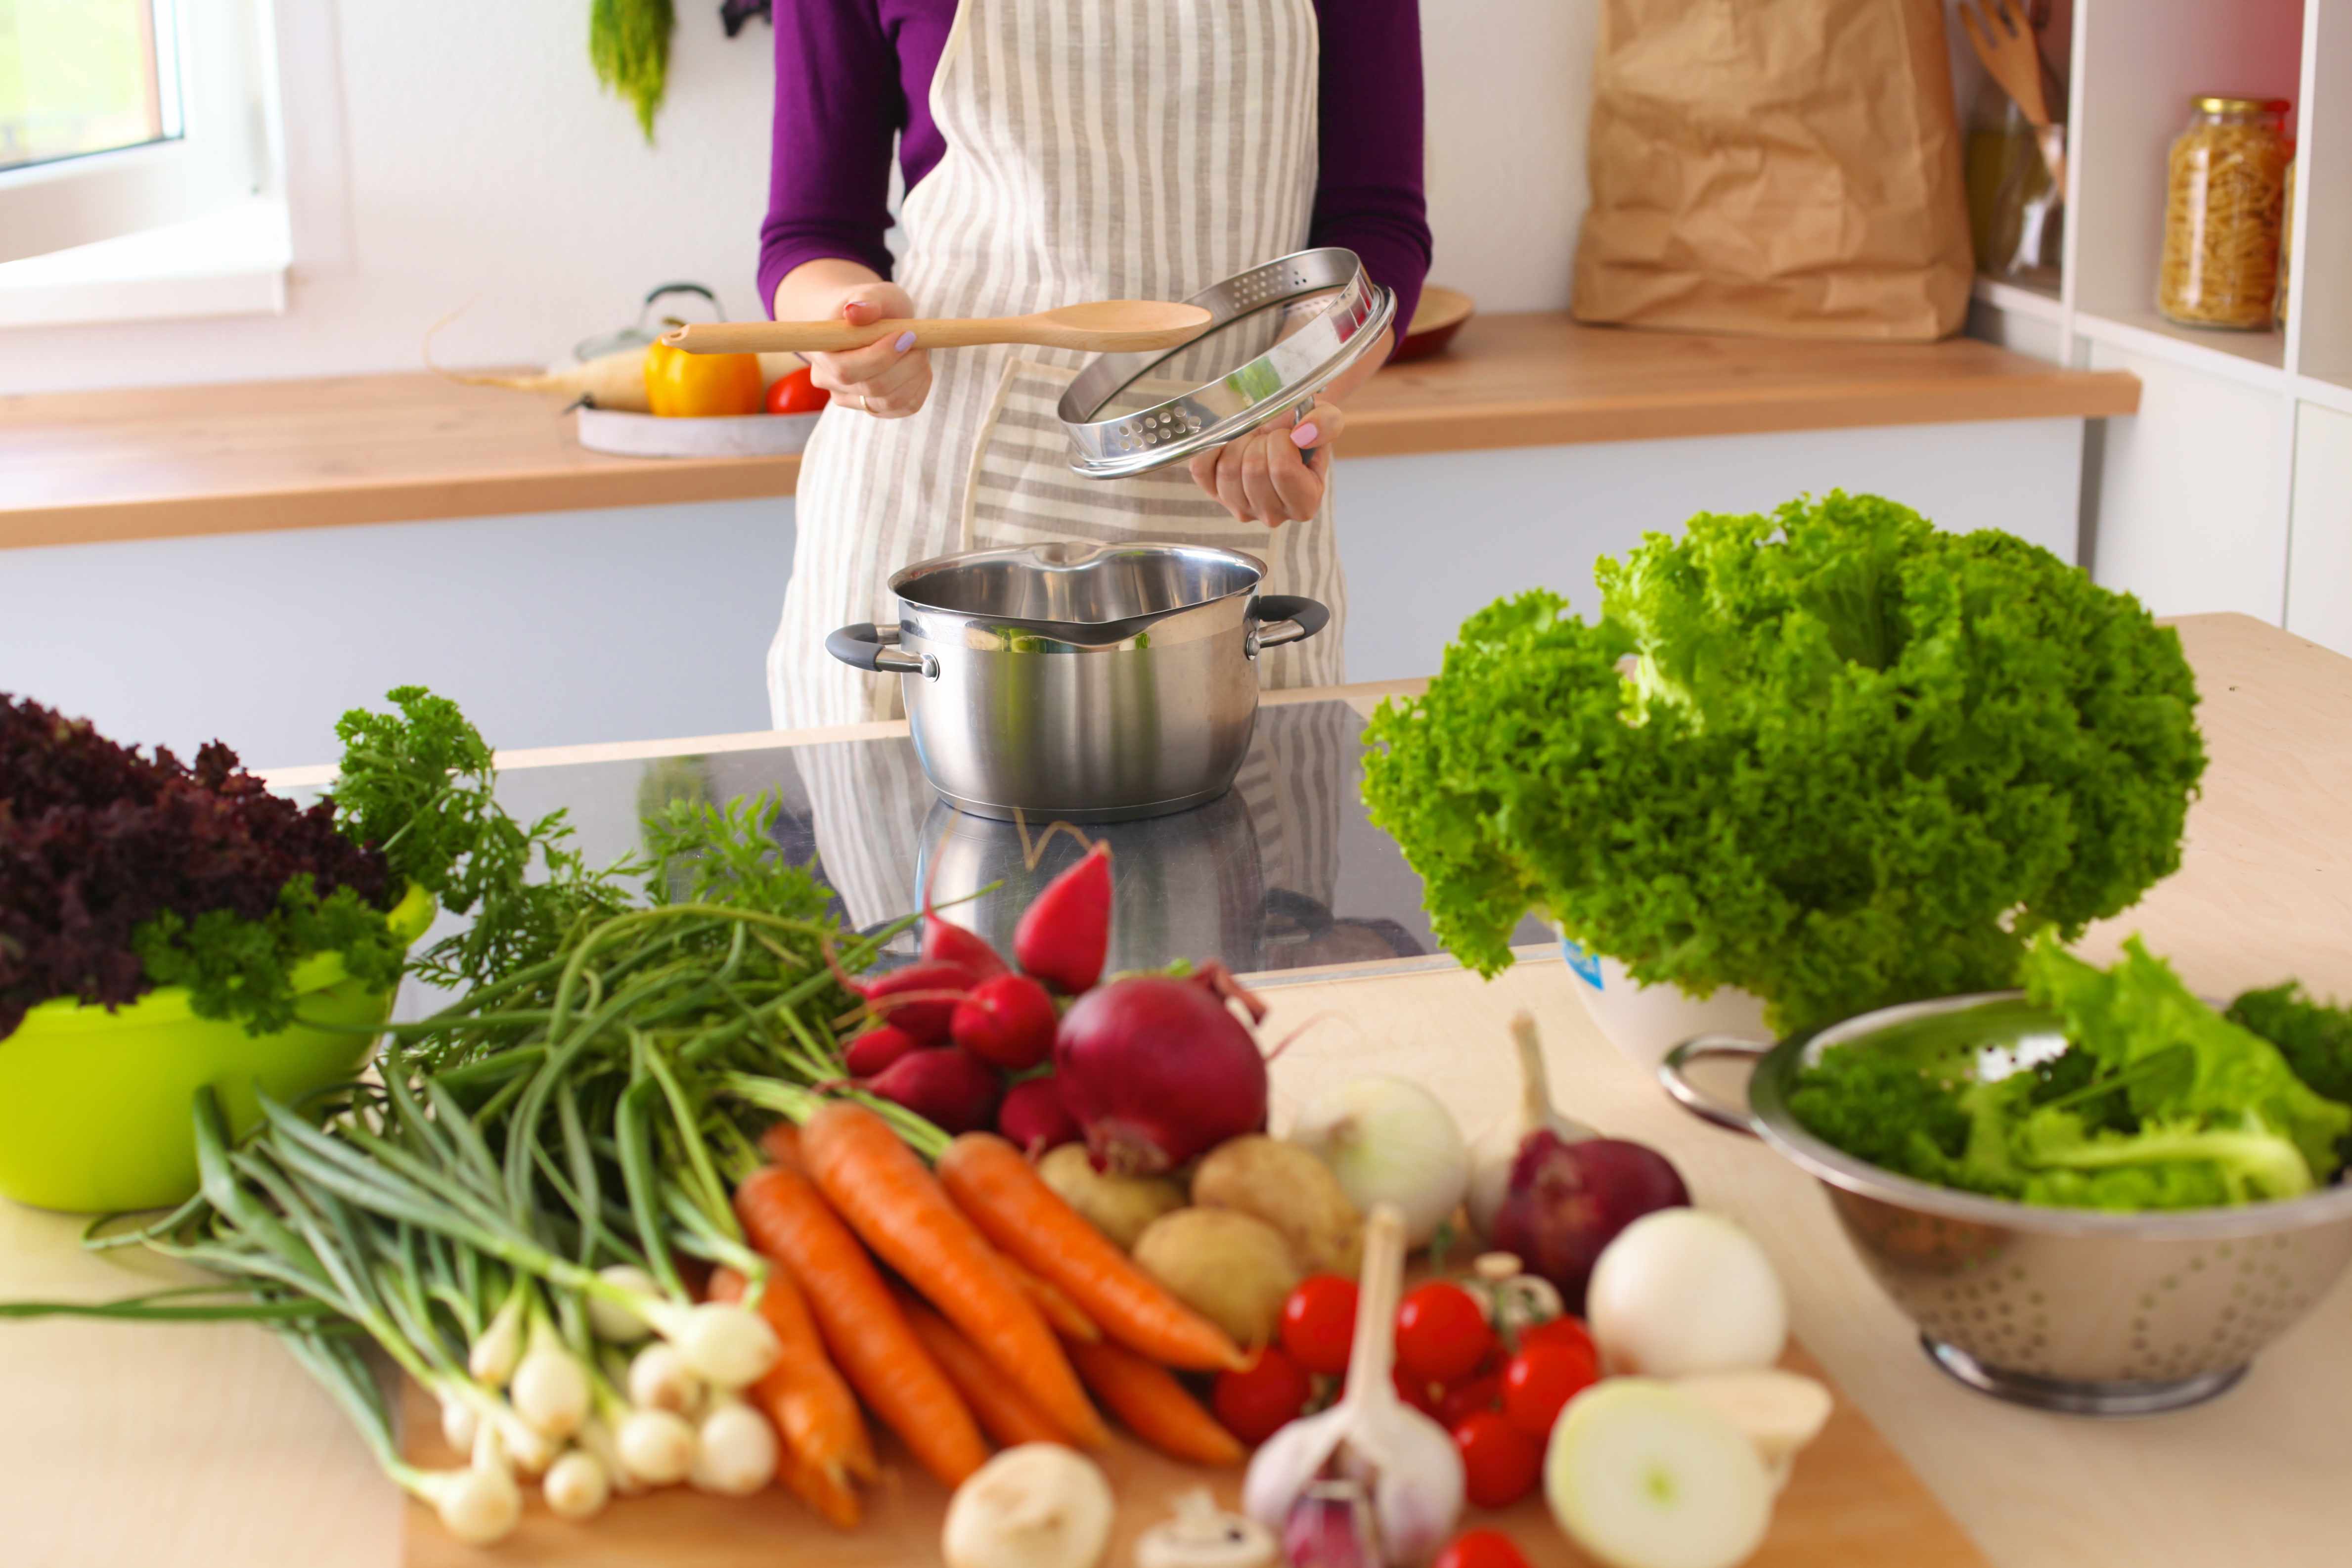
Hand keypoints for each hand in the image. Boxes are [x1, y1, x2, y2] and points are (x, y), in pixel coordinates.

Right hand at [804, 281, 931, 417]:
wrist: (870, 320)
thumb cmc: (869, 305)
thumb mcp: (872, 293)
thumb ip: (866, 300)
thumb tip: (854, 311)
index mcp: (820, 351)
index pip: (846, 370)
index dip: (879, 357)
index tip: (905, 334)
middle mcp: (828, 380)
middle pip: (873, 388)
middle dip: (906, 363)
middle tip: (916, 337)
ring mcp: (850, 398)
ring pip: (891, 401)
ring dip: (915, 373)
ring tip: (917, 347)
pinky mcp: (875, 408)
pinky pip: (906, 406)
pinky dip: (920, 384)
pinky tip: (919, 364)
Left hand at [1187, 398, 1343, 525]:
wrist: (1283, 429)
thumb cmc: (1304, 430)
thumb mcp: (1327, 420)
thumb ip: (1325, 424)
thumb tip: (1303, 433)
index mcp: (1304, 504)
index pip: (1282, 470)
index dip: (1281, 442)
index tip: (1288, 435)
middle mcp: (1272, 515)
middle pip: (1253, 470)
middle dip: (1259, 441)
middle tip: (1269, 437)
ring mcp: (1240, 508)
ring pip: (1227, 470)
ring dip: (1238, 443)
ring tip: (1253, 440)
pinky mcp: (1214, 494)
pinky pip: (1201, 469)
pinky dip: (1211, 448)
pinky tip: (1229, 442)